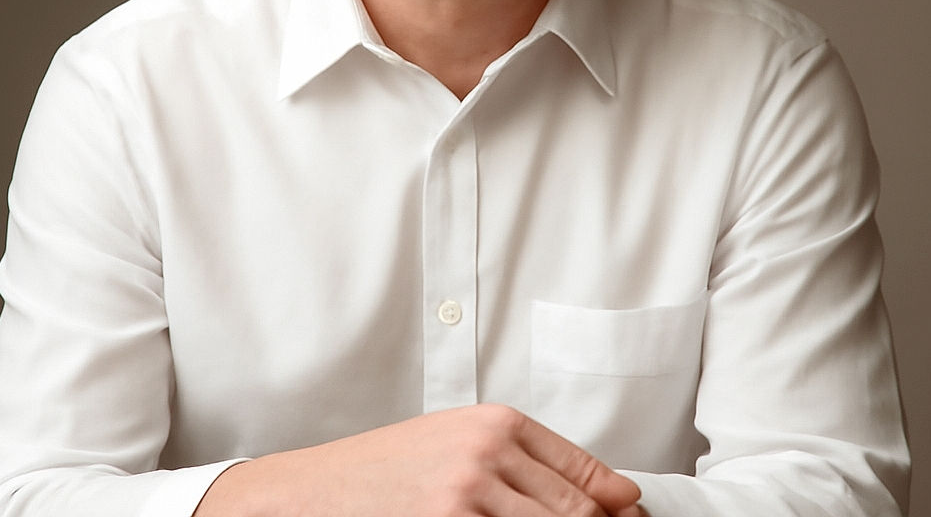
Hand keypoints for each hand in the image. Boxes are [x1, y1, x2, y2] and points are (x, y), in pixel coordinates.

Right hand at [193, 403, 641, 516]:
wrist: (315, 493)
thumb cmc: (384, 469)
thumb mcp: (455, 445)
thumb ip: (521, 462)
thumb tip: (605, 495)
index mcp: (495, 423)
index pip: (583, 470)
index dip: (616, 505)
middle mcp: (488, 453)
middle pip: (576, 512)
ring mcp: (470, 496)